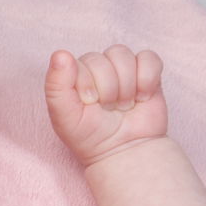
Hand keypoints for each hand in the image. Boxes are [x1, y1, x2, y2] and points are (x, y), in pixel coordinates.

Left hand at [44, 45, 167, 166]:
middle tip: (108, 109)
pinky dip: (147, 78)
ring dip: (125, 85)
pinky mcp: (147, 72)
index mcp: (73, 74)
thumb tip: (60, 54)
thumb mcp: (64, 116)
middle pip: (102, 58)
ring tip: (123, 105)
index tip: (89, 104)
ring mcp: (122, 68)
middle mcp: (96, 67)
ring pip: (123, 55)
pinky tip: (142, 97)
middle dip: (107, 88)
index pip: (80, 62)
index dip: (87, 84)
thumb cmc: (90, 136)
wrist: (125, 152)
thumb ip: (56, 85)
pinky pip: (149, 58)